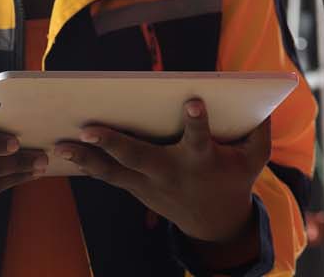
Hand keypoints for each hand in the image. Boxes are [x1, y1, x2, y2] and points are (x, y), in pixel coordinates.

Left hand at [58, 102, 271, 244]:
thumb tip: (263, 100)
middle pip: (139, 157)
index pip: (200, 138)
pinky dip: (87, 166)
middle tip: (90, 128)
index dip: (197, 121)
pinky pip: (109, 177)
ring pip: (114, 171)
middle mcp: (172, 173)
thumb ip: (260, 129)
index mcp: (203, 160)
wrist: (216, 225)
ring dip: (87, 158)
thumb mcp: (256, 158)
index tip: (193, 101)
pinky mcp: (138, 189)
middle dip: (114, 142)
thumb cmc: (236, 180)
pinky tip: (65, 155)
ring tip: (60, 145)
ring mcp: (151, 185)